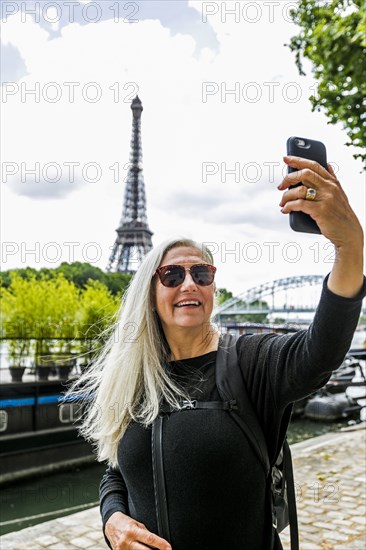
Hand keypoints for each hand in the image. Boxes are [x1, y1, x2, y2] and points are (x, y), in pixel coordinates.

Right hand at [105, 512, 171, 549]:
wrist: (111, 524)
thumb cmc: (125, 523)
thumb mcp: (137, 525)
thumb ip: (146, 534)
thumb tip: (157, 543)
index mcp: (133, 531)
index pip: (150, 538)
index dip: (161, 544)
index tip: (168, 548)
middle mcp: (128, 541)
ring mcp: (122, 549)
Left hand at [278, 155, 363, 297]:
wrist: (348, 232)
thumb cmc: (340, 214)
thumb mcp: (340, 193)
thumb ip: (332, 179)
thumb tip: (327, 164)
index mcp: (332, 182)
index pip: (313, 165)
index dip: (298, 160)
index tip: (285, 158)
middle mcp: (329, 188)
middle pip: (304, 174)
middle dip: (288, 178)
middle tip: (280, 186)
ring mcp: (325, 199)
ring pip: (299, 190)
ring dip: (286, 196)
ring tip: (282, 203)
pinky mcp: (320, 211)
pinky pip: (299, 204)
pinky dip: (288, 206)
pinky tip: (285, 210)